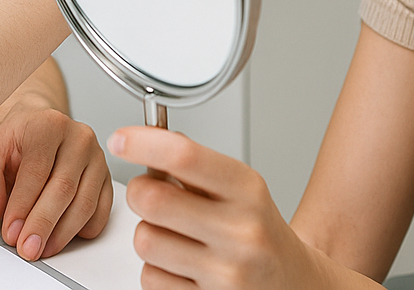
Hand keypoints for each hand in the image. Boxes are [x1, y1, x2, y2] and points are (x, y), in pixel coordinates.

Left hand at [0, 95, 112, 260]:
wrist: (41, 126)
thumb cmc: (20, 139)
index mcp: (49, 125)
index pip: (37, 171)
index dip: (22, 206)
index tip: (10, 230)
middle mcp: (78, 138)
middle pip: (64, 189)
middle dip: (43, 224)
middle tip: (27, 247)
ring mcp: (96, 158)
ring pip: (85, 203)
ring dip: (62, 233)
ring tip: (42, 248)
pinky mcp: (106, 177)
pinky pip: (102, 209)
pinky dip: (84, 229)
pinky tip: (64, 237)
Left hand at [110, 125, 333, 289]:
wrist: (292, 283)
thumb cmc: (258, 230)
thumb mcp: (241, 188)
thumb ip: (196, 164)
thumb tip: (149, 138)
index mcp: (248, 191)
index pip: (185, 156)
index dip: (143, 143)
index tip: (121, 139)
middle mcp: (240, 231)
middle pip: (152, 200)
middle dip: (140, 192)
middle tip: (150, 194)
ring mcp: (225, 272)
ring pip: (145, 240)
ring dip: (148, 234)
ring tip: (174, 234)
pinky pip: (150, 277)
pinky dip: (155, 269)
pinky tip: (180, 263)